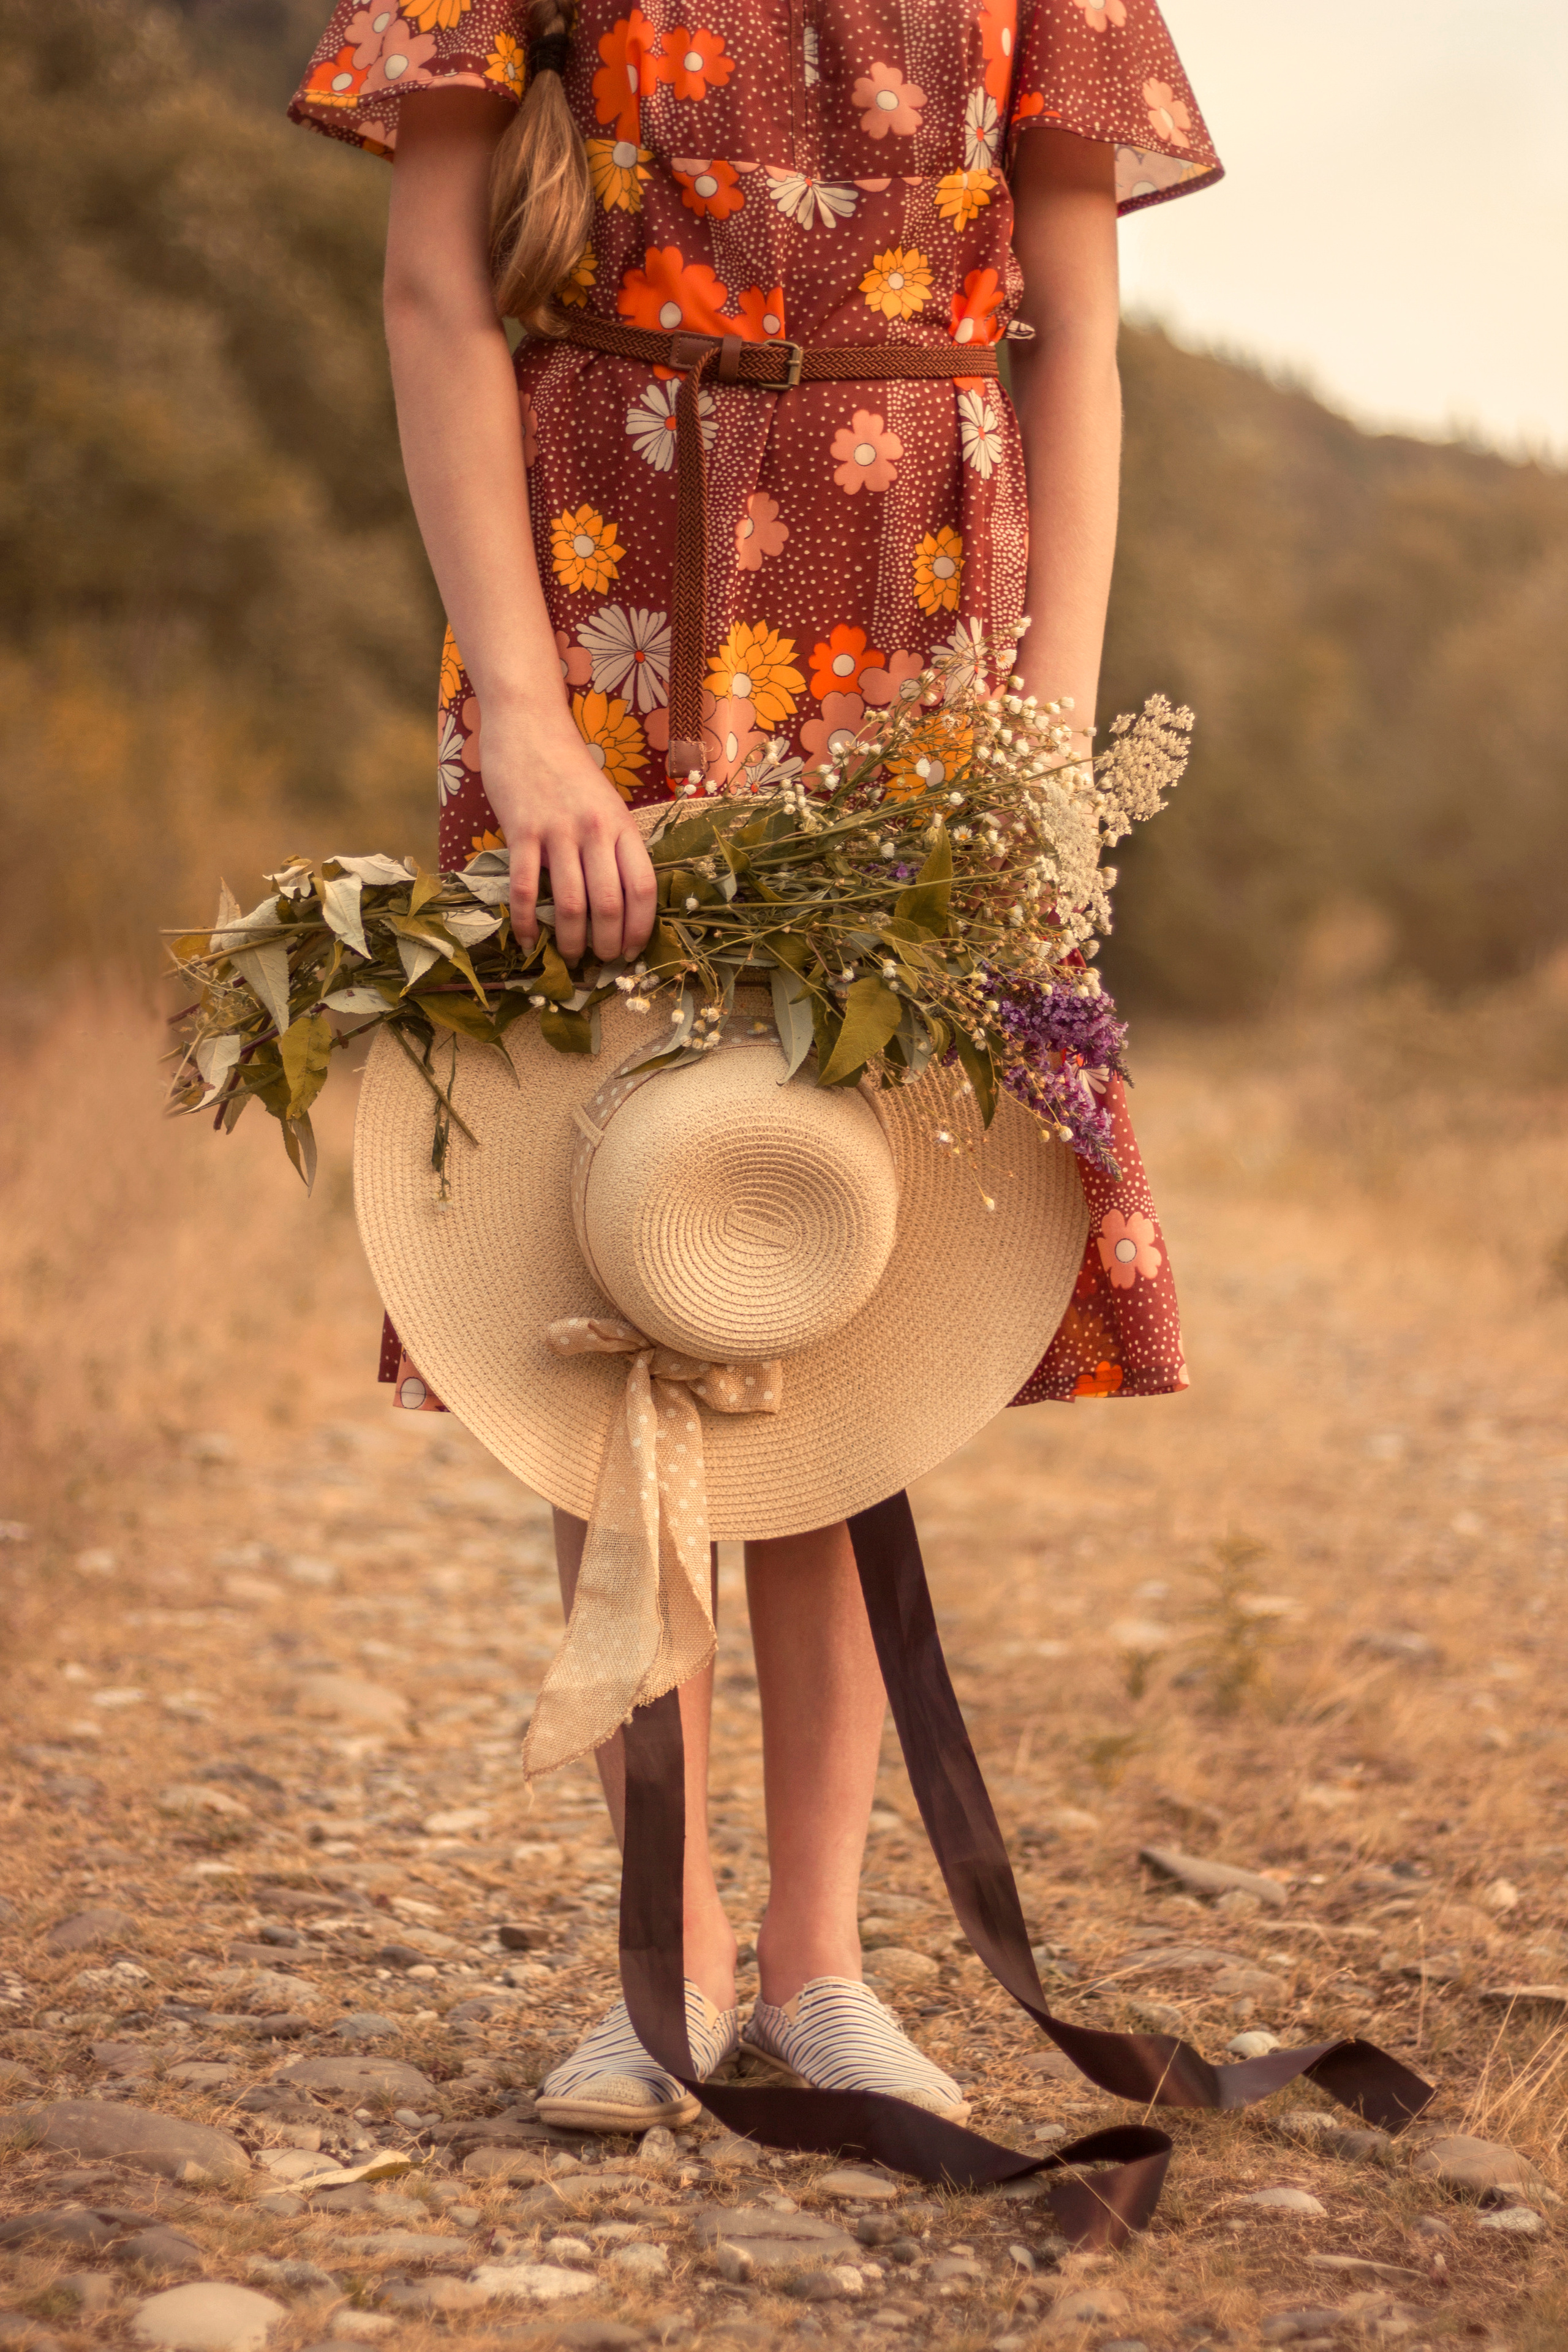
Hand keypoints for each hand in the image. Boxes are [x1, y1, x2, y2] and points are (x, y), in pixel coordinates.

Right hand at [481, 709, 658, 965]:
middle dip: (608, 943)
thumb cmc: (569, 769)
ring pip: (572, 903)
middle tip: (601, 962)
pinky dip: (526, 921)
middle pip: (611, 903)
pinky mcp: (522, 831)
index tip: (634, 950)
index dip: (642, 927)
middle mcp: (595, 831)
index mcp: (622, 826)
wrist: (529, 724)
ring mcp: (558, 831)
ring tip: (569, 958)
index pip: (643, 887)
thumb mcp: (606, 804)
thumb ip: (613, 844)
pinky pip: (526, 888)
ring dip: (571, 941)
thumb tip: (619, 899)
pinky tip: (526, 940)